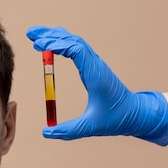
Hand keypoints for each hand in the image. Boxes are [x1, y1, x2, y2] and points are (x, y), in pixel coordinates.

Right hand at [26, 26, 167, 145]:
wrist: (137, 114)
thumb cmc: (117, 119)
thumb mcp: (91, 127)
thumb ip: (68, 131)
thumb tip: (46, 133)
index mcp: (96, 75)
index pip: (76, 50)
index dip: (57, 45)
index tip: (40, 45)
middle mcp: (96, 65)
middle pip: (72, 41)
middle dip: (51, 35)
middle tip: (31, 34)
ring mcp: (95, 64)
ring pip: (74, 42)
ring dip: (55, 37)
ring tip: (36, 37)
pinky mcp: (93, 67)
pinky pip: (77, 49)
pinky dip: (62, 44)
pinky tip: (51, 46)